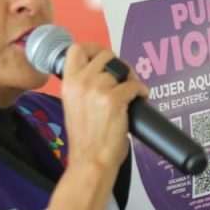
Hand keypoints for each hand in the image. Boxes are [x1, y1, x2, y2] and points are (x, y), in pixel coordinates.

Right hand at [60, 43, 147, 171]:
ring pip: (121, 69)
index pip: (77, 49)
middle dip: (118, 65)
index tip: (105, 58)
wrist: (90, 160)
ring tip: (134, 91)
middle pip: (105, 55)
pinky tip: (141, 98)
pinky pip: (134, 84)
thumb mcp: (74, 106)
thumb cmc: (86, 140)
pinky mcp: (115, 99)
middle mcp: (81, 82)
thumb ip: (83, 88)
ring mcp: (98, 89)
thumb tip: (103, 77)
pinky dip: (141, 90)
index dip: (94, 49)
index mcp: (68, 83)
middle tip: (125, 78)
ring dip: (132, 78)